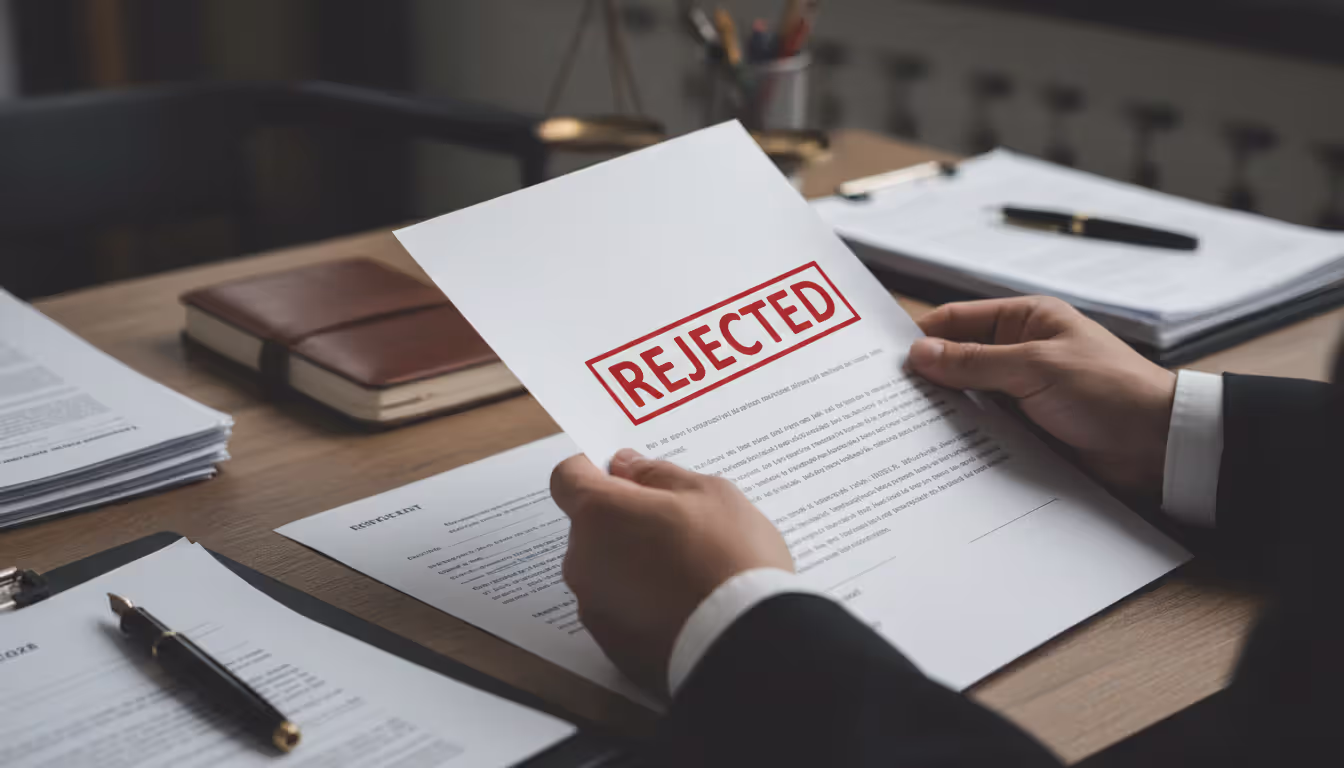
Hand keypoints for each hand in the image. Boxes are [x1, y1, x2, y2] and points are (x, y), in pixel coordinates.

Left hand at [550, 449, 791, 694]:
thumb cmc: (731, 560)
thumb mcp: (709, 494)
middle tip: (678, 526)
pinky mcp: (611, 644)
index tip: (625, 475)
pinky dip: (641, 601)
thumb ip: (658, 474)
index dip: (594, 470)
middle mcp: (583, 560)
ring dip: (633, 562)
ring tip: (688, 570)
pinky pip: (619, 608)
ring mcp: (594, 607)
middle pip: (590, 526)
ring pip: (605, 569)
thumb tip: (628, 466)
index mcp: (600, 514)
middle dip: (624, 520)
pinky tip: (682, 604)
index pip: (568, 477)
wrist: (748, 645)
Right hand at [907, 296, 1175, 499]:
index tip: (884, 359)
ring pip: (967, 397)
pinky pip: (984, 428)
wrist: (1158, 446)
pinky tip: (936, 448)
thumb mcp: (1035, 367)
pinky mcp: (1027, 429)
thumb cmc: (1108, 391)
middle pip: (957, 360)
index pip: (957, 320)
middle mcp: (1020, 352)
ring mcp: (1022, 392)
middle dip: (926, 377)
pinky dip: (962, 436)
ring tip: (901, 426)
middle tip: (884, 397)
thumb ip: (974, 361)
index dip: (922, 337)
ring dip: (943, 411)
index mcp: (1026, 320)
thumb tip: (919, 354)